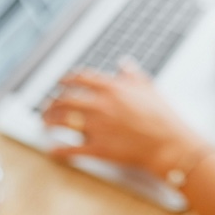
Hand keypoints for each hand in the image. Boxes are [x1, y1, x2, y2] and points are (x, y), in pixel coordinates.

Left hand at [41, 63, 205, 176]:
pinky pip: (71, 149)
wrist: (169, 144)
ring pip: (63, 122)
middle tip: (47, 105)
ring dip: (50, 121)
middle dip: (52, 102)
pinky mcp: (98, 148)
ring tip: (45, 122)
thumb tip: (124, 64)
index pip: (79, 78)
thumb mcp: (149, 88)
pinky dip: (58, 150)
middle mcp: (100, 105)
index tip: (59, 82)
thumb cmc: (163, 117)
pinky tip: (51, 150)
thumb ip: (132, 75)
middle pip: (65, 100)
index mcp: (112, 88)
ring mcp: (97, 127)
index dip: (65, 79)